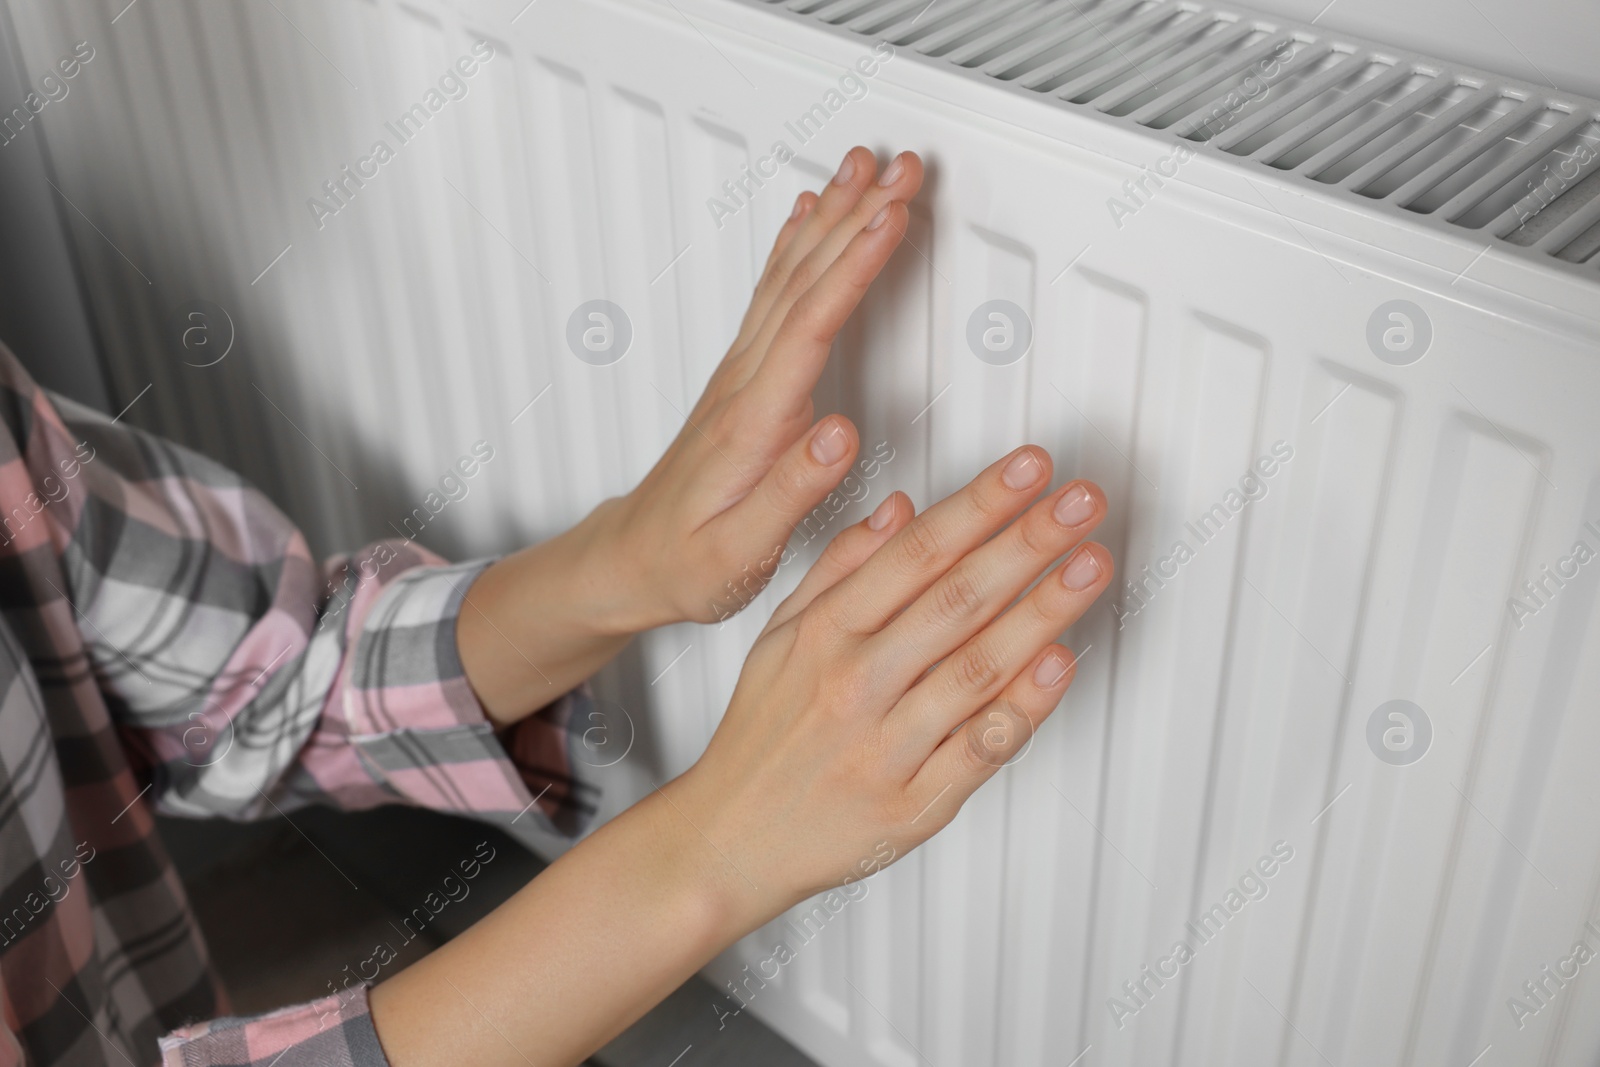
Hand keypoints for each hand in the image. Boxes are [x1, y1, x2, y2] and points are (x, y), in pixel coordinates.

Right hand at [373, 449, 1112, 1066]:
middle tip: (1082, 501)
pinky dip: (1023, 708)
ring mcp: (886, 746)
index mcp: (824, 633)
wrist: (728, 840)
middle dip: (1027, 542)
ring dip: (1043, 612)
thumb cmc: (760, 737)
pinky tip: (1060, 665)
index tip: (1031, 469)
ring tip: (1091, 565)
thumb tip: (901, 508)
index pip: (916, 552)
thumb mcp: (779, 635)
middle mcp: (855, 682)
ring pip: (977, 667)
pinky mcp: (912, 806)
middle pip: (956, 599)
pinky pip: (978, 751)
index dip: (980, 504)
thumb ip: (840, 568)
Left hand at [600, 146, 925, 628]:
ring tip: (865, 167)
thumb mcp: (740, 550)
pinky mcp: (742, 377)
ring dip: (832, 215)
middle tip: (901, 167)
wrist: (631, 561)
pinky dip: (797, 243)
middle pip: (805, 279)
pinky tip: (810, 216)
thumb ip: (793, 492)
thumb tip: (841, 435)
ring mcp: (740, 374)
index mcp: (752, 423)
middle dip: (857, 215)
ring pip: (790, 273)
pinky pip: (774, 291)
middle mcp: (743, 384)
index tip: (890, 218)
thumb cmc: (686, 564)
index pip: (810, 326)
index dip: (853, 267)